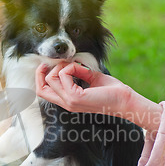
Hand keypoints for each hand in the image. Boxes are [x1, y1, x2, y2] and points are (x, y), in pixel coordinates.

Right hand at [35, 62, 162, 134]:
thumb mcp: (91, 78)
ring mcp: (69, 101)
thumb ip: (78, 72)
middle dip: (44, 72)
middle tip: (60, 63)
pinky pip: (64, 75)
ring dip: (63, 66)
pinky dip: (71, 68)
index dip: (40, 77)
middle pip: (40, 88)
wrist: (124, 100)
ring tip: (77, 66)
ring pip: (51, 79)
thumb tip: (67, 62)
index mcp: (68, 101)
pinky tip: (83, 70)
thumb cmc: (111, 90)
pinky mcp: (75, 97)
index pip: (42, 92)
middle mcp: (66, 103)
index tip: (47, 65)